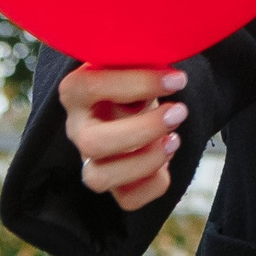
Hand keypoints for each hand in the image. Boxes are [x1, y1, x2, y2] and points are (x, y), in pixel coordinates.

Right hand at [59, 65, 187, 212]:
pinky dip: (155, 183)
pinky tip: (169, 155)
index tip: (177, 79)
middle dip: (143, 129)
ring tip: (175, 138)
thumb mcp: (135, 60)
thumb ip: (139, 56)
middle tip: (179, 111)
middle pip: (91, 143)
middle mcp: (76, 129)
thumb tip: (166, 55)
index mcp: (76, 91)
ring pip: (99, 178)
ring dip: (145, 160)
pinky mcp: (114, 185)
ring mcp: (91, 161)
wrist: (139, 102)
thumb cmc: (137, 76)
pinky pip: (128, 200)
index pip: (91, 86)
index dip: (137, 83)